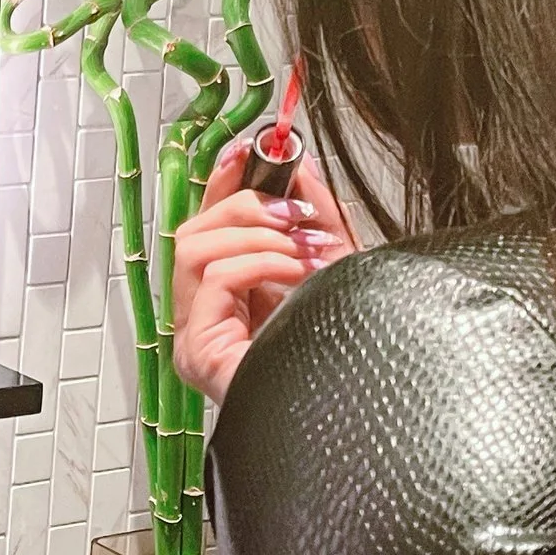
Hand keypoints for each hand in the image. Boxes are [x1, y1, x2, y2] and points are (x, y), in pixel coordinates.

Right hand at [170, 141, 353, 405]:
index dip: (224, 183)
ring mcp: (195, 336)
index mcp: (227, 297)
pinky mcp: (199, 352)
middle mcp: (202, 317)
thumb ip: (312, 212)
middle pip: (192, 232)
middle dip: (245, 208)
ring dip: (257, 237)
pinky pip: (215, 280)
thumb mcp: (332, 261)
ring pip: (195, 249)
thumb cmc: (348, 348)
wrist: (363, 404)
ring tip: (302, 252)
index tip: (252, 150)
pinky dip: (260, 264)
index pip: (207, 225)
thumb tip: (296, 161)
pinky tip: (296, 276)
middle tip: (295, 214)